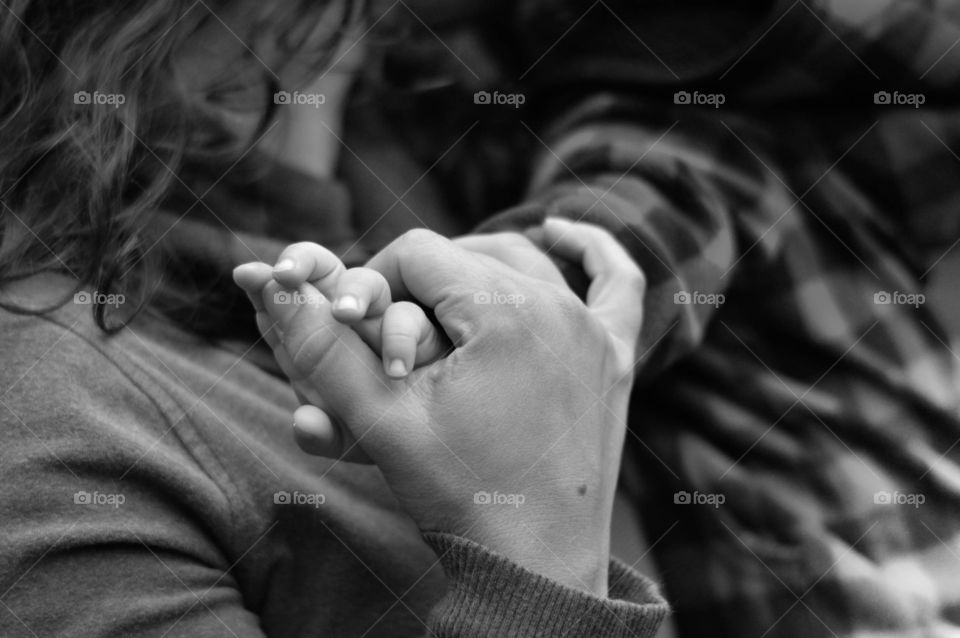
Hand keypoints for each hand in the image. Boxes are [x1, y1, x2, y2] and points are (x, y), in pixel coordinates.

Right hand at [238, 219, 644, 594]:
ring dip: (482, 263)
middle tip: (387, 324)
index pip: (418, 252)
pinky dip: (592, 253)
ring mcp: (595, 330)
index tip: (353, 322)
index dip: (372, 277)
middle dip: (420, 281)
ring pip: (530, 261)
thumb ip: (320, 346)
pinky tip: (562, 232)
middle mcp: (559, 304)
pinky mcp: (615, 359)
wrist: (535, 566)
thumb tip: (265, 279)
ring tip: (439, 283)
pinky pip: (618, 284)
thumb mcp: (378, 418)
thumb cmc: (458, 494)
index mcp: (503, 308)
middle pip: (470, 254)